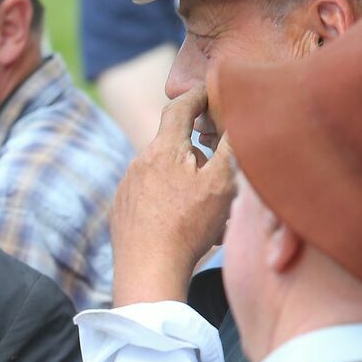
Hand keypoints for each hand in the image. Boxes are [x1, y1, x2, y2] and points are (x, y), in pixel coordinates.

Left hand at [111, 86, 235, 306]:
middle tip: (221, 179)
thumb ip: (230, 147)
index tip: (210, 91)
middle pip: (176, 146)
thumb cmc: (187, 226)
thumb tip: (239, 118)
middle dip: (199, 156)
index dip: (197, 96)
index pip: (179, 109)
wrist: (147, 270)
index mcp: (162, 150)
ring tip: (207, 214)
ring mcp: (126, 187)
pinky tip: (183, 226)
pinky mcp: (121, 210)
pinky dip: (169, 203)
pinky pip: (151, 196)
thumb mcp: (221, 184)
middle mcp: (139, 163)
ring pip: (165, 174)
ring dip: (186, 184)